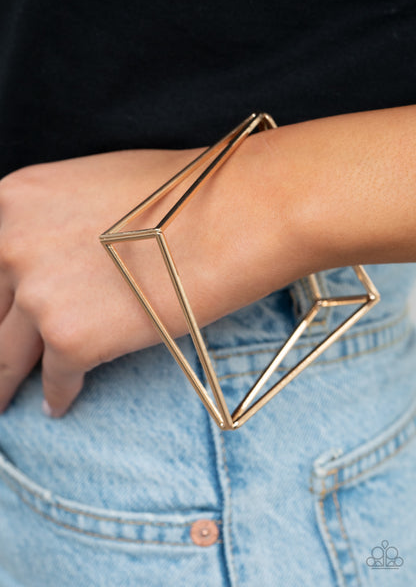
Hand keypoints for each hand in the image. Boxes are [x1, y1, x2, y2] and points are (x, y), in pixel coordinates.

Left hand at [0, 140, 299, 416]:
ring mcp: (39, 295)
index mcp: (16, 202)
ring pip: (5, 358)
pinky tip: (60, 402)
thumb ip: (55, 226)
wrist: (233, 213)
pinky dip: (59, 395)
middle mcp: (12, 246)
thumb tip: (53, 264)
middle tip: (1, 364)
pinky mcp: (72, 340)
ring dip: (5, 383)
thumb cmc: (181, 194)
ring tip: (6, 399)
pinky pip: (56, 381)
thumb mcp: (94, 190)